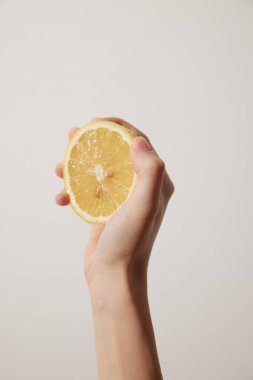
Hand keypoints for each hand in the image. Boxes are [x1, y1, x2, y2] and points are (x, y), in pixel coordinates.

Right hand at [55, 117, 173, 288]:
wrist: (113, 275)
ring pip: (98, 169)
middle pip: (116, 152)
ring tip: (59, 167)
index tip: (95, 122)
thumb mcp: (144, 206)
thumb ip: (149, 171)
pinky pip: (88, 190)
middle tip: (72, 135)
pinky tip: (61, 197)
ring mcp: (122, 197)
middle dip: (93, 141)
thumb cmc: (130, 243)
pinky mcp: (105, 208)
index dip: (118, 127)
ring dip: (77, 165)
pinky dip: (72, 190)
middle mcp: (141, 187)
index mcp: (156, 182)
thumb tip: (138, 141)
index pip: (139, 143)